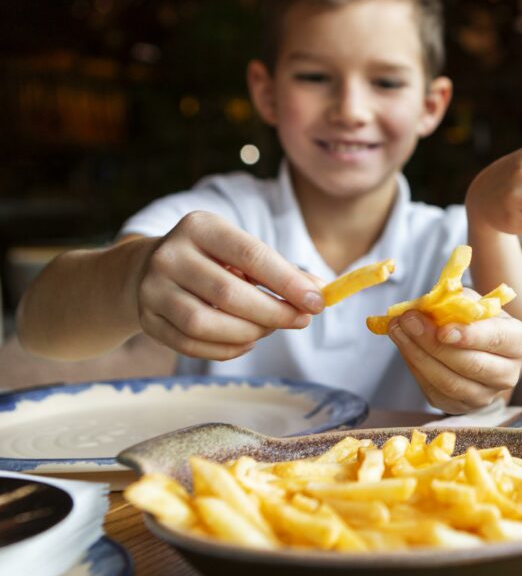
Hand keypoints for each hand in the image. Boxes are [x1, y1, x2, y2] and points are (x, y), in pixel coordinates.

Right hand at [133, 211, 323, 359]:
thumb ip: (281, 271)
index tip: (317, 301)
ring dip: (248, 332)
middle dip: (273, 312)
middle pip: (228, 293)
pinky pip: (190, 344)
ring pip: (204, 323)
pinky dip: (225, 349)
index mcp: (200, 227)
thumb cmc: (212, 260)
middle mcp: (170, 254)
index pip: (251, 255)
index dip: (288, 282)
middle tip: (301, 320)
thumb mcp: (243, 253)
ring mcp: (153, 288)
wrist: (148, 268)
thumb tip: (320, 291)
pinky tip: (247, 341)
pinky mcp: (147, 319)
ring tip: (269, 329)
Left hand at [386, 302, 521, 413]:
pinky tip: (404, 346)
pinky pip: (434, 391)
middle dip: (434, 343)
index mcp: (519, 342)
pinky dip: (416, 367)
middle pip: (471, 365)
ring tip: (398, 330)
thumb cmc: (475, 319)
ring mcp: (485, 396)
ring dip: (418, 355)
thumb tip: (426, 306)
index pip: (497, 340)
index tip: (442, 329)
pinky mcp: (460, 407)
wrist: (476, 344)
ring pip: (450, 382)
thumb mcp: (472, 301)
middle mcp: (508, 374)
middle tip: (408, 321)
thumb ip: (455, 301)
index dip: (470, 336)